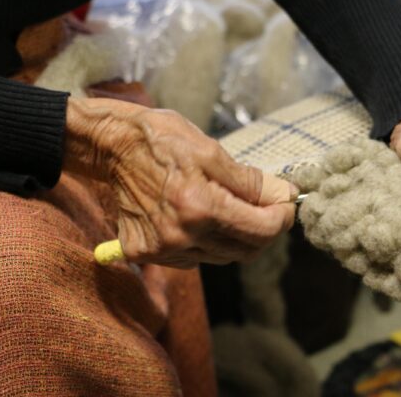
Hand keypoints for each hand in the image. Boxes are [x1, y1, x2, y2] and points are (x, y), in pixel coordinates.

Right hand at [64, 97, 296, 266]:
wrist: (113, 146)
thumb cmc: (163, 141)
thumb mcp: (212, 151)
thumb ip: (251, 181)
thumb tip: (284, 194)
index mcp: (200, 208)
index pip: (261, 230)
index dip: (282, 218)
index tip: (287, 203)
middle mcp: (181, 236)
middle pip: (245, 251)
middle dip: (264, 230)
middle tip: (267, 207)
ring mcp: (161, 249)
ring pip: (221, 257)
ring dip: (234, 237)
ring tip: (228, 206)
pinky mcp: (146, 253)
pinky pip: (192, 258)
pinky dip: (206, 242)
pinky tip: (199, 217)